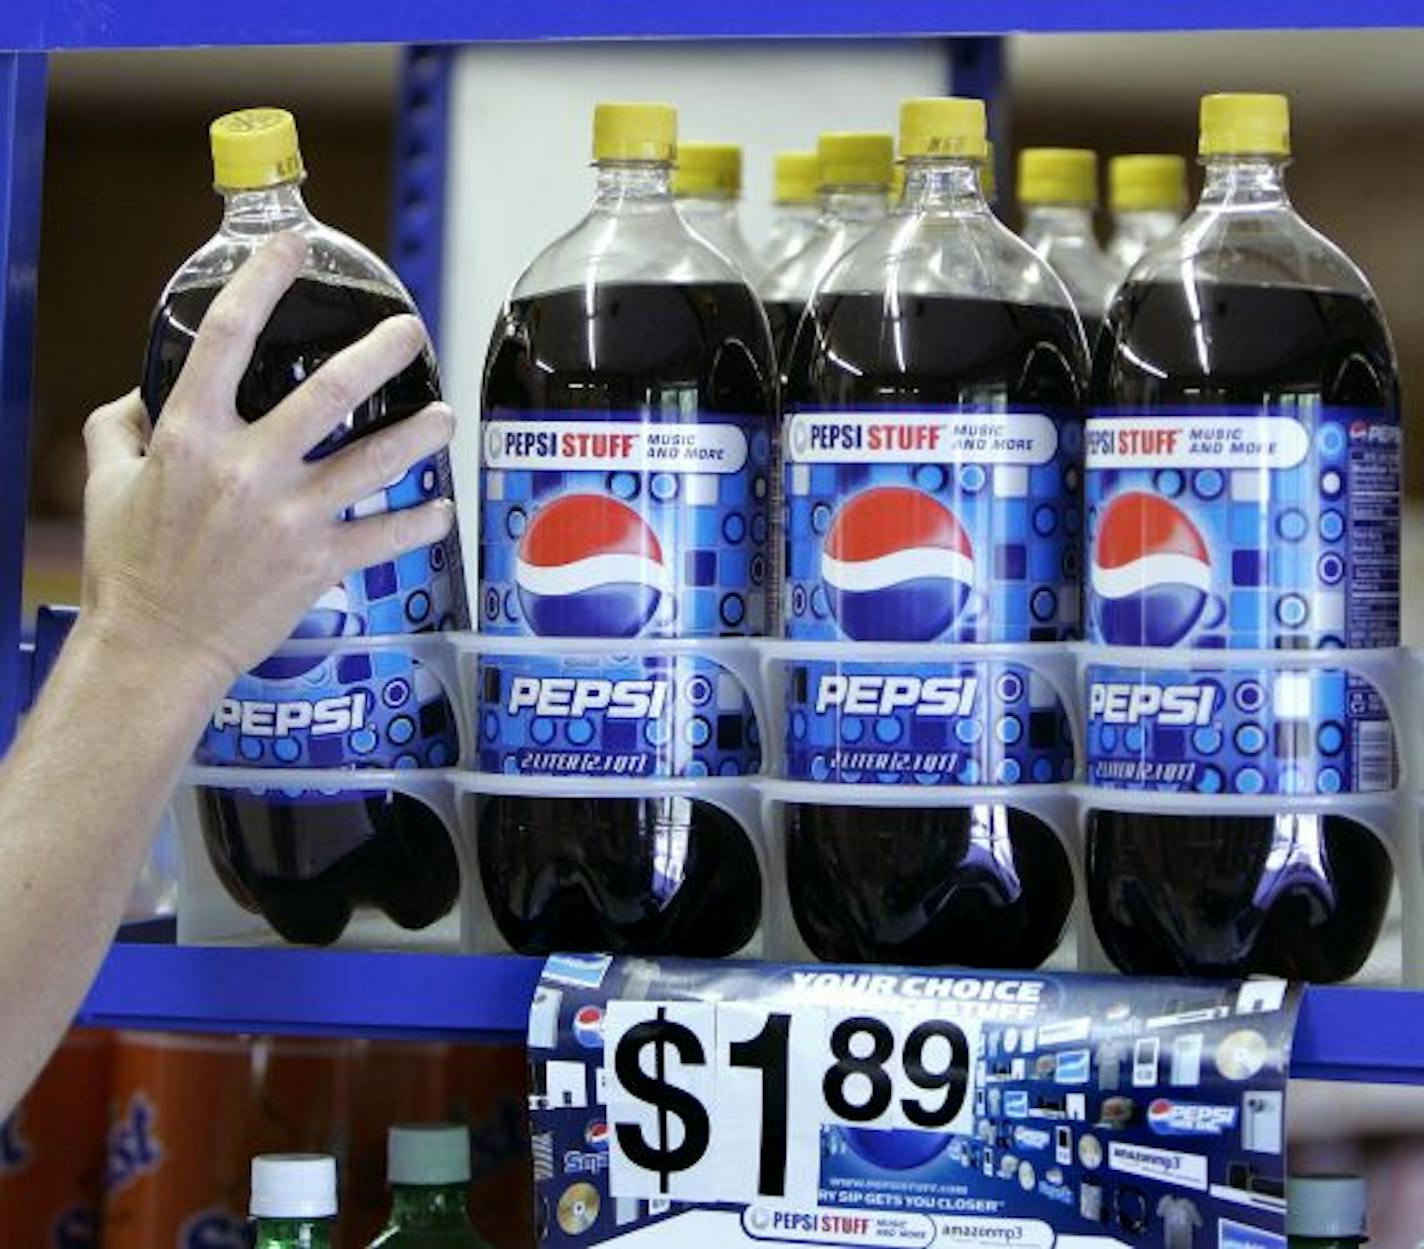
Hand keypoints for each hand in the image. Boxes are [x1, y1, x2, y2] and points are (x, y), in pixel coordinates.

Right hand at [79, 232, 456, 694]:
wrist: (154, 648)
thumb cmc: (128, 567)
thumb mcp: (106, 483)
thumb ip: (123, 427)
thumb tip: (143, 393)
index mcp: (190, 436)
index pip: (228, 338)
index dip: (264, 282)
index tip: (293, 246)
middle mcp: (246, 467)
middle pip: (331, 391)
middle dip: (381, 352)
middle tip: (411, 330)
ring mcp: (290, 515)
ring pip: (375, 460)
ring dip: (421, 434)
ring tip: (445, 416)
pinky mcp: (319, 562)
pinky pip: (386, 537)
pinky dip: (420, 524)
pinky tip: (441, 511)